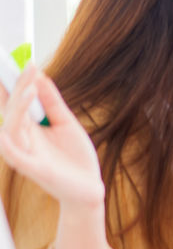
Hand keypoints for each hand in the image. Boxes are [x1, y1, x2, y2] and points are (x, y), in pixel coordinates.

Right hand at [0, 66, 103, 208]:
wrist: (89, 190)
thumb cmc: (75, 158)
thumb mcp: (66, 124)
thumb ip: (53, 102)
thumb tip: (41, 76)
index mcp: (28, 128)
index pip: (14, 100)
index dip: (14, 80)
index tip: (20, 59)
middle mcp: (21, 139)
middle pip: (11, 109)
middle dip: (16, 86)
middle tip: (27, 66)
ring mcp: (25, 154)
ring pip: (11, 128)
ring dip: (17, 107)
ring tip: (30, 88)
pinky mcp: (33, 170)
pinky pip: (14, 155)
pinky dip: (9, 143)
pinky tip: (7, 131)